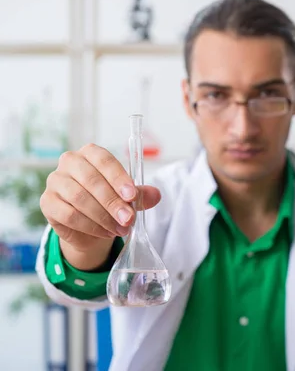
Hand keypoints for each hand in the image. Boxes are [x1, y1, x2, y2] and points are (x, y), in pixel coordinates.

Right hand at [40, 144, 160, 269]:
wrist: (89, 225)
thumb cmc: (109, 201)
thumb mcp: (127, 196)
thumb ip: (140, 194)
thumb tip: (156, 195)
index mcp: (90, 153)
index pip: (104, 160)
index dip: (119, 178)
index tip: (132, 196)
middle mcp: (70, 162)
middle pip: (91, 180)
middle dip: (113, 202)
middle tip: (129, 219)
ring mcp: (55, 181)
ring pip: (79, 198)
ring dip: (103, 217)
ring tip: (121, 229)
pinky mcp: (47, 202)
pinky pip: (68, 215)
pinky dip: (90, 226)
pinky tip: (105, 232)